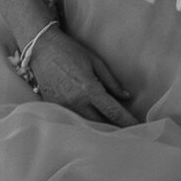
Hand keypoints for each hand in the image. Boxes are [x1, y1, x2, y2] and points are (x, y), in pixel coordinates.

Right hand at [23, 27, 138, 125]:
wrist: (41, 49)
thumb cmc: (70, 52)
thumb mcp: (96, 63)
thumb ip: (112, 82)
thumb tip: (126, 97)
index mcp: (89, 89)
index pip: (113, 112)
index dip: (127, 121)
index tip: (138, 127)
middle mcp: (75, 102)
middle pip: (100, 124)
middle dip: (115, 128)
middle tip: (128, 131)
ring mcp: (63, 107)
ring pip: (85, 124)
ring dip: (99, 128)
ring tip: (113, 130)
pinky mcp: (53, 107)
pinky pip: (72, 119)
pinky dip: (84, 122)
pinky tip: (92, 123)